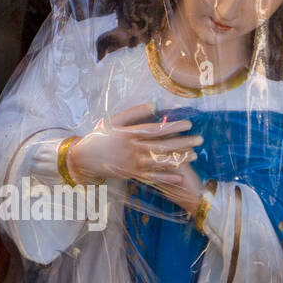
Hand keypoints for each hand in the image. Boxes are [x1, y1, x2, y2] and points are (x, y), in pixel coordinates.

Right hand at [67, 102, 202, 207]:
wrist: (83, 157)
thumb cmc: (99, 136)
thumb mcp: (113, 121)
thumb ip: (133, 113)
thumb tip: (154, 105)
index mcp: (129, 134)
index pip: (155, 129)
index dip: (173, 126)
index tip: (189, 124)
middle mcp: (132, 149)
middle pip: (162, 145)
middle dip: (183, 142)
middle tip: (200, 139)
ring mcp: (132, 163)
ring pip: (159, 161)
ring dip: (178, 158)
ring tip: (194, 155)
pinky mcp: (131, 174)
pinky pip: (151, 177)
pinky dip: (165, 177)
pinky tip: (179, 176)